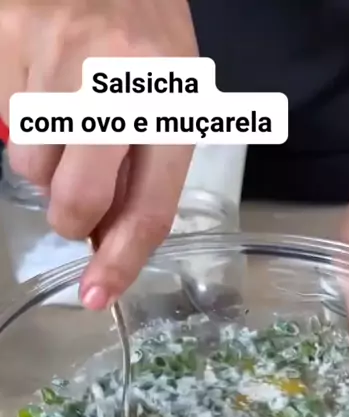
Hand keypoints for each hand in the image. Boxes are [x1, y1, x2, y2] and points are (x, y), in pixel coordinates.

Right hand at [0, 0, 196, 308]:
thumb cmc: (148, 33)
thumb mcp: (175, 97)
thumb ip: (147, 171)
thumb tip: (107, 243)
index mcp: (172, 100)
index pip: (148, 207)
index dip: (121, 261)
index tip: (99, 295)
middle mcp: (113, 80)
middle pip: (76, 200)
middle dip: (72, 217)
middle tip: (78, 196)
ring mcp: (52, 55)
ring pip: (29, 166)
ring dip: (45, 162)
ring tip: (65, 118)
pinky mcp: (4, 36)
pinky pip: (0, 120)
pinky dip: (20, 120)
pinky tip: (42, 86)